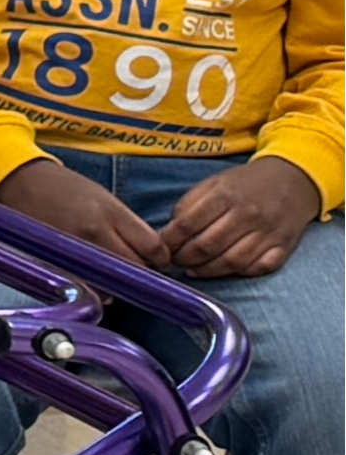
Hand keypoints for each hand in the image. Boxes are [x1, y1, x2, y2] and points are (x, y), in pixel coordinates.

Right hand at [0, 156, 168, 270]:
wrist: (20, 182)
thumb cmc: (64, 188)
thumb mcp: (104, 198)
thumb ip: (127, 226)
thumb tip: (145, 255)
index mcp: (112, 214)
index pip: (153, 247)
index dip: (159, 258)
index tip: (157, 261)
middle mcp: (96, 233)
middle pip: (134, 268)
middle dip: (139, 272)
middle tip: (136, 270)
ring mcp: (74, 250)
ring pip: (110, 282)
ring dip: (116, 283)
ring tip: (111, 274)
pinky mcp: (56, 262)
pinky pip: (85, 286)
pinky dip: (93, 288)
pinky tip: (92, 279)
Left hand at [157, 158, 322, 281]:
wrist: (294, 180)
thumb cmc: (246, 184)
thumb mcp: (214, 183)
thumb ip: (189, 204)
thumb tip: (169, 231)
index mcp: (225, 195)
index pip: (187, 224)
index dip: (169, 241)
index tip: (160, 249)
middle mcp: (248, 214)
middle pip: (207, 246)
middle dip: (184, 259)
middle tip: (175, 262)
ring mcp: (268, 232)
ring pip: (231, 262)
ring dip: (206, 271)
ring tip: (193, 270)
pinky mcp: (284, 246)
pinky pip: (257, 268)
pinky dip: (238, 273)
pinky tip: (223, 270)